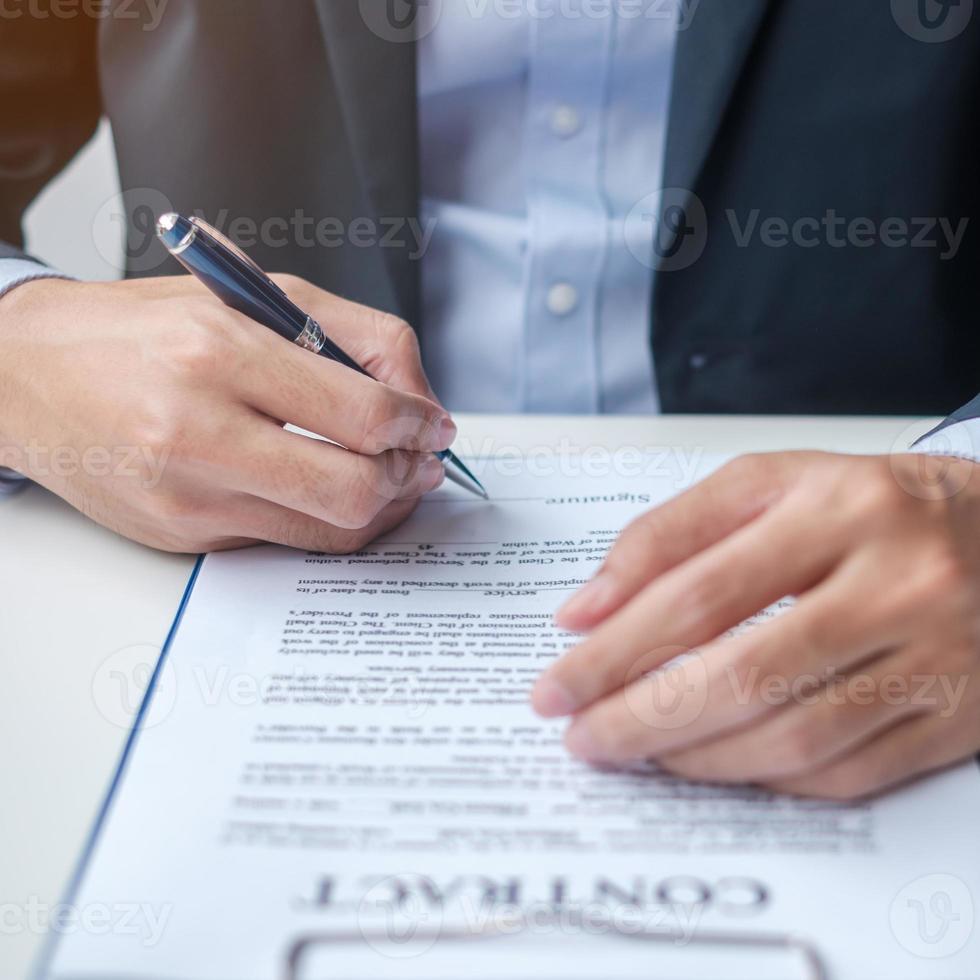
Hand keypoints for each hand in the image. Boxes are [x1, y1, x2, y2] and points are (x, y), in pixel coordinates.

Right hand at [0, 275, 453, 552]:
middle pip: (355, 489)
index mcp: (220, 351)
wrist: (27, 375)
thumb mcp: (250, 296)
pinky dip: (325, 518)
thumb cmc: (142, 328)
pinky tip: (329, 488)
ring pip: (328, 529)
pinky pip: (285, 541)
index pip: (363, 413)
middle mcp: (198, 429)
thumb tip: (420, 401)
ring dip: (380, 506)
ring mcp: (188, 495)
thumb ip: (351, 336)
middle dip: (408, 478)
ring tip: (387, 475)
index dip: (420, 426)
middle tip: (420, 460)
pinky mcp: (182, 537)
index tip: (435, 426)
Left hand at [532, 452, 979, 799]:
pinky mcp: (958, 718)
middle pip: (740, 674)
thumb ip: (671, 535)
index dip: (615, 648)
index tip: (560, 681)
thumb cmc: (873, 505)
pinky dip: (764, 777)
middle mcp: (896, 582)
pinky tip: (715, 763)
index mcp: (838, 507)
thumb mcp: (772, 485)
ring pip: (791, 737)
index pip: (700, 591)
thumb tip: (584, 611)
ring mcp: (937, 657)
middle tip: (581, 735)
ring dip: (694, 757)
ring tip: (636, 750)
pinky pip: (845, 773)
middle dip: (639, 717)